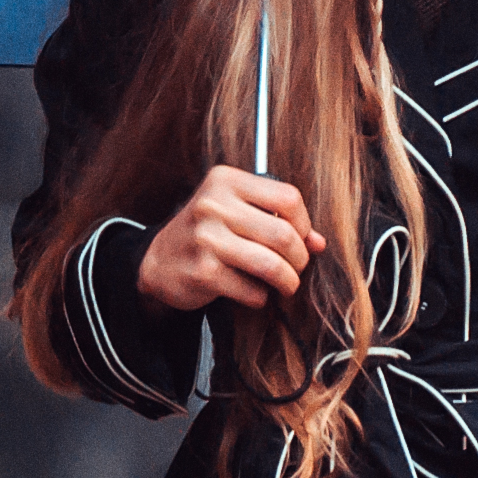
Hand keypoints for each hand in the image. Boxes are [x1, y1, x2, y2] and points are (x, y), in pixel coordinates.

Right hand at [134, 164, 313, 308]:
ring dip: (287, 281)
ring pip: (271, 265)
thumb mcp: (236, 213)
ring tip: (286, 285)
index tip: (301, 238)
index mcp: (225, 180)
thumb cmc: (206, 234)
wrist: (158, 261)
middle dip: (299, 258)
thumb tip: (319, 243)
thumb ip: (277, 220)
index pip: (288, 198)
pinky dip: (260, 297)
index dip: (304, 223)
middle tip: (297, 268)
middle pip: (283, 234)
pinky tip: (253, 292)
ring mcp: (206, 239)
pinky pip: (252, 290)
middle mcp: (213, 205)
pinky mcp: (202, 272)